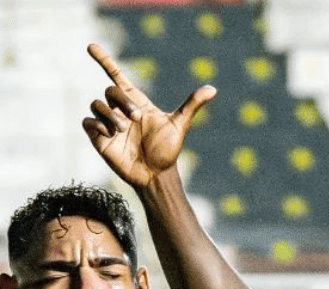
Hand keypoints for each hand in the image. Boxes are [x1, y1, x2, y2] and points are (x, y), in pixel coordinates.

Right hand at [81, 43, 215, 187]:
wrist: (155, 174)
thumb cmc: (167, 150)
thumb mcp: (179, 125)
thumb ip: (192, 105)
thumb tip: (213, 89)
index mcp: (137, 103)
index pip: (117, 77)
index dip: (104, 61)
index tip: (91, 46)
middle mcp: (120, 110)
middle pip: (110, 91)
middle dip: (122, 102)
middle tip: (135, 119)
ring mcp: (108, 123)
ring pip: (97, 105)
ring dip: (111, 116)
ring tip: (124, 131)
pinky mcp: (98, 137)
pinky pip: (87, 122)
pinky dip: (97, 125)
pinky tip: (111, 135)